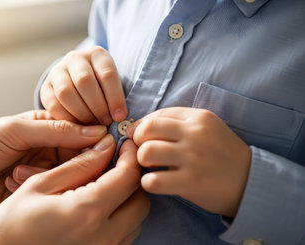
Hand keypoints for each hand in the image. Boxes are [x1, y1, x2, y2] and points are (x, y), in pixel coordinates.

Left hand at [0, 110, 106, 223]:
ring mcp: (41, 174)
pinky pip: (52, 194)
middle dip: (71, 162)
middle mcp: (47, 150)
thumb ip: (54, 129)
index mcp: (43, 128)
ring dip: (45, 176)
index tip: (104, 145)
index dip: (92, 138)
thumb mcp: (13, 130)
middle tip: (57, 165)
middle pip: (79, 156)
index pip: (79, 131)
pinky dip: (36, 189)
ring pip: (67, 177)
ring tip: (14, 175)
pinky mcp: (35, 195)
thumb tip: (96, 131)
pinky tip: (12, 184)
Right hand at [0, 137, 149, 244]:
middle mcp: (103, 237)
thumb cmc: (10, 225)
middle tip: (116, 162)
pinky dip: (120, 217)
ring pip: (136, 220)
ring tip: (105, 183)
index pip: (128, 178)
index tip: (125, 143)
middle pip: (141, 200)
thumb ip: (79, 165)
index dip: (130, 156)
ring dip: (128, 198)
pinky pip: (124, 235)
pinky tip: (98, 206)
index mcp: (87, 212)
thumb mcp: (40, 185)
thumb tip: (105, 146)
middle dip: (133, 178)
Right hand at [41, 46, 126, 124]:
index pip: (107, 74)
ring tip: (92, 126)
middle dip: (97, 106)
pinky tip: (77, 127)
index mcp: (97, 54)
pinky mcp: (46, 87)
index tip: (120, 116)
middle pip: (84, 81)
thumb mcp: (113, 86)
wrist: (81, 83)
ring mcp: (57, 71)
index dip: (115, 97)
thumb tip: (119, 120)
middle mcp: (75, 59)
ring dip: (81, 113)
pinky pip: (53, 104)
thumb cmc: (104, 89)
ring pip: (65, 92)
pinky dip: (66, 118)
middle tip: (105, 123)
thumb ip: (115, 100)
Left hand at [126, 107, 250, 216]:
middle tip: (143, 152)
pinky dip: (148, 183)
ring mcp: (193, 158)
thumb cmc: (222, 154)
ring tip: (150, 167)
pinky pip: (153, 181)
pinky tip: (156, 182)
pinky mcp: (191, 182)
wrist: (250, 181)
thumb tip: (140, 127)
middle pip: (147, 130)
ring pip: (147, 152)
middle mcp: (195, 134)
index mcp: (198, 118)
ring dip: (141, 161)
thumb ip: (178, 123)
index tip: (138, 137)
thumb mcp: (207, 128)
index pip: (156, 115)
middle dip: (137, 141)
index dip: (140, 127)